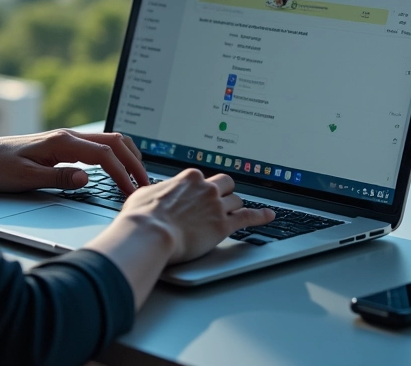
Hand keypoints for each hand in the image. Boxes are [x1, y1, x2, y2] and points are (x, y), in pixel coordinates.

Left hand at [0, 130, 149, 192]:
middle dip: (134, 162)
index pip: (105, 155)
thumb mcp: (26, 179)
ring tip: (139, 177)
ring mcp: (67, 138)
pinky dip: (116, 155)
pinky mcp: (64, 144)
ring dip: (128, 156)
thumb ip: (59, 178)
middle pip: (115, 142)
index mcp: (62, 142)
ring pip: (109, 140)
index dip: (123, 174)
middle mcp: (68, 136)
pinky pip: (98, 145)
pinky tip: (119, 168)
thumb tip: (88, 178)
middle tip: (147, 184)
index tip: (133, 192)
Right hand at [86, 169, 273, 309]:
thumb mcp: (145, 194)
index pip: (204, 179)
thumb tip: (155, 193)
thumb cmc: (142, 216)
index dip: (202, 189)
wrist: (150, 233)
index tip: (201, 196)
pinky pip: (248, 217)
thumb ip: (158, 191)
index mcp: (189, 178)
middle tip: (221, 201)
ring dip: (235, 207)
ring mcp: (217, 206)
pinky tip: (268, 216)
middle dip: (225, 192)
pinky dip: (260, 216)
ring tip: (234, 214)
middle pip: (226, 185)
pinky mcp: (223, 225)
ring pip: (236, 201)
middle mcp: (206, 188)